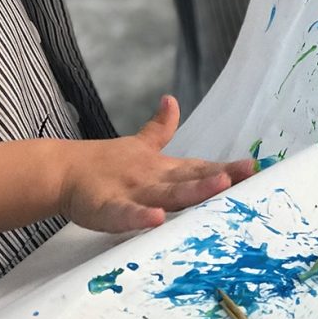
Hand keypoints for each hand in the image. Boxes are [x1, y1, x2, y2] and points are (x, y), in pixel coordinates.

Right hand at [58, 95, 255, 232]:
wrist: (62, 171)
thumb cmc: (106, 164)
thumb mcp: (139, 146)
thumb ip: (160, 129)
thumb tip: (171, 100)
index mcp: (163, 168)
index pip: (200, 167)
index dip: (227, 168)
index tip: (255, 166)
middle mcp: (153, 179)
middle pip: (190, 179)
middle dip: (219, 177)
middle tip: (246, 172)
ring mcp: (131, 192)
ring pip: (166, 193)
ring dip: (193, 189)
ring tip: (219, 184)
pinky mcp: (106, 208)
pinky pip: (124, 214)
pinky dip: (139, 216)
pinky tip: (155, 219)